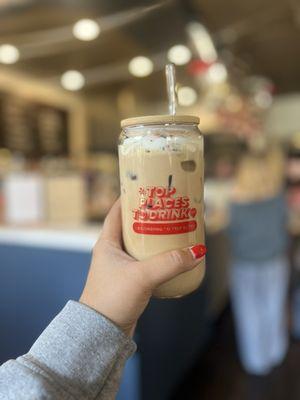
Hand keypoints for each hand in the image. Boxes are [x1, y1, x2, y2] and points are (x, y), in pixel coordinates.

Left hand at [80, 199, 205, 336]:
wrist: (101, 332)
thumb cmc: (111, 299)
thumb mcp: (142, 277)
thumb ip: (169, 264)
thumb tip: (196, 252)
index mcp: (107, 243)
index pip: (116, 212)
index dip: (129, 198)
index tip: (147, 188)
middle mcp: (112, 251)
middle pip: (132, 226)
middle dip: (150, 217)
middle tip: (168, 209)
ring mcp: (121, 266)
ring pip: (140, 245)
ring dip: (156, 238)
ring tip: (175, 229)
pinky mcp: (129, 280)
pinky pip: (145, 261)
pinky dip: (158, 256)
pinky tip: (172, 256)